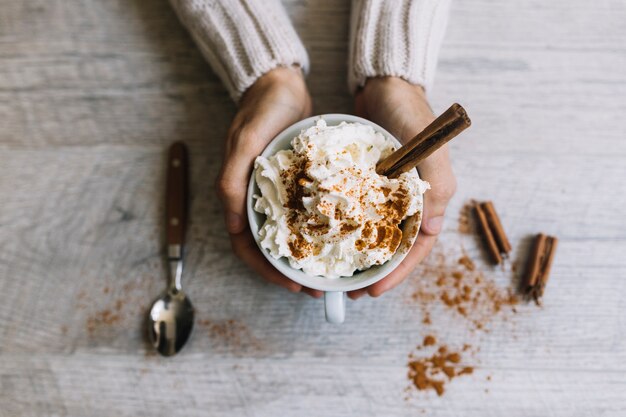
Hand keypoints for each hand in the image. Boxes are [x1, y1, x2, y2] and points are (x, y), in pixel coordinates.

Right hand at [215, 67, 322, 297]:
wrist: (280, 82)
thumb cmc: (260, 109)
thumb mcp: (245, 141)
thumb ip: (233, 180)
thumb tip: (235, 226)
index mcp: (239, 195)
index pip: (247, 246)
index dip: (266, 269)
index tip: (292, 285)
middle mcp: (257, 199)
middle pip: (269, 247)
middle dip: (290, 270)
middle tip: (316, 287)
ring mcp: (277, 192)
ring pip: (287, 234)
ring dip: (304, 255)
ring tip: (328, 270)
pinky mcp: (294, 183)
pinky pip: (303, 214)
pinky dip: (315, 230)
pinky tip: (337, 238)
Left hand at [349, 77, 456, 298]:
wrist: (384, 83)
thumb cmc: (411, 112)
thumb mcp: (427, 148)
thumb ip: (434, 186)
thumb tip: (432, 230)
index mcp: (429, 198)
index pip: (416, 247)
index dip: (397, 273)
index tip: (374, 291)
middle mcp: (408, 199)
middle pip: (394, 247)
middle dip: (375, 272)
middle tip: (351, 292)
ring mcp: (386, 191)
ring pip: (374, 233)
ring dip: (358, 255)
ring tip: (337, 274)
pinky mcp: (366, 181)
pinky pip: (356, 211)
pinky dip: (345, 228)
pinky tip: (326, 240)